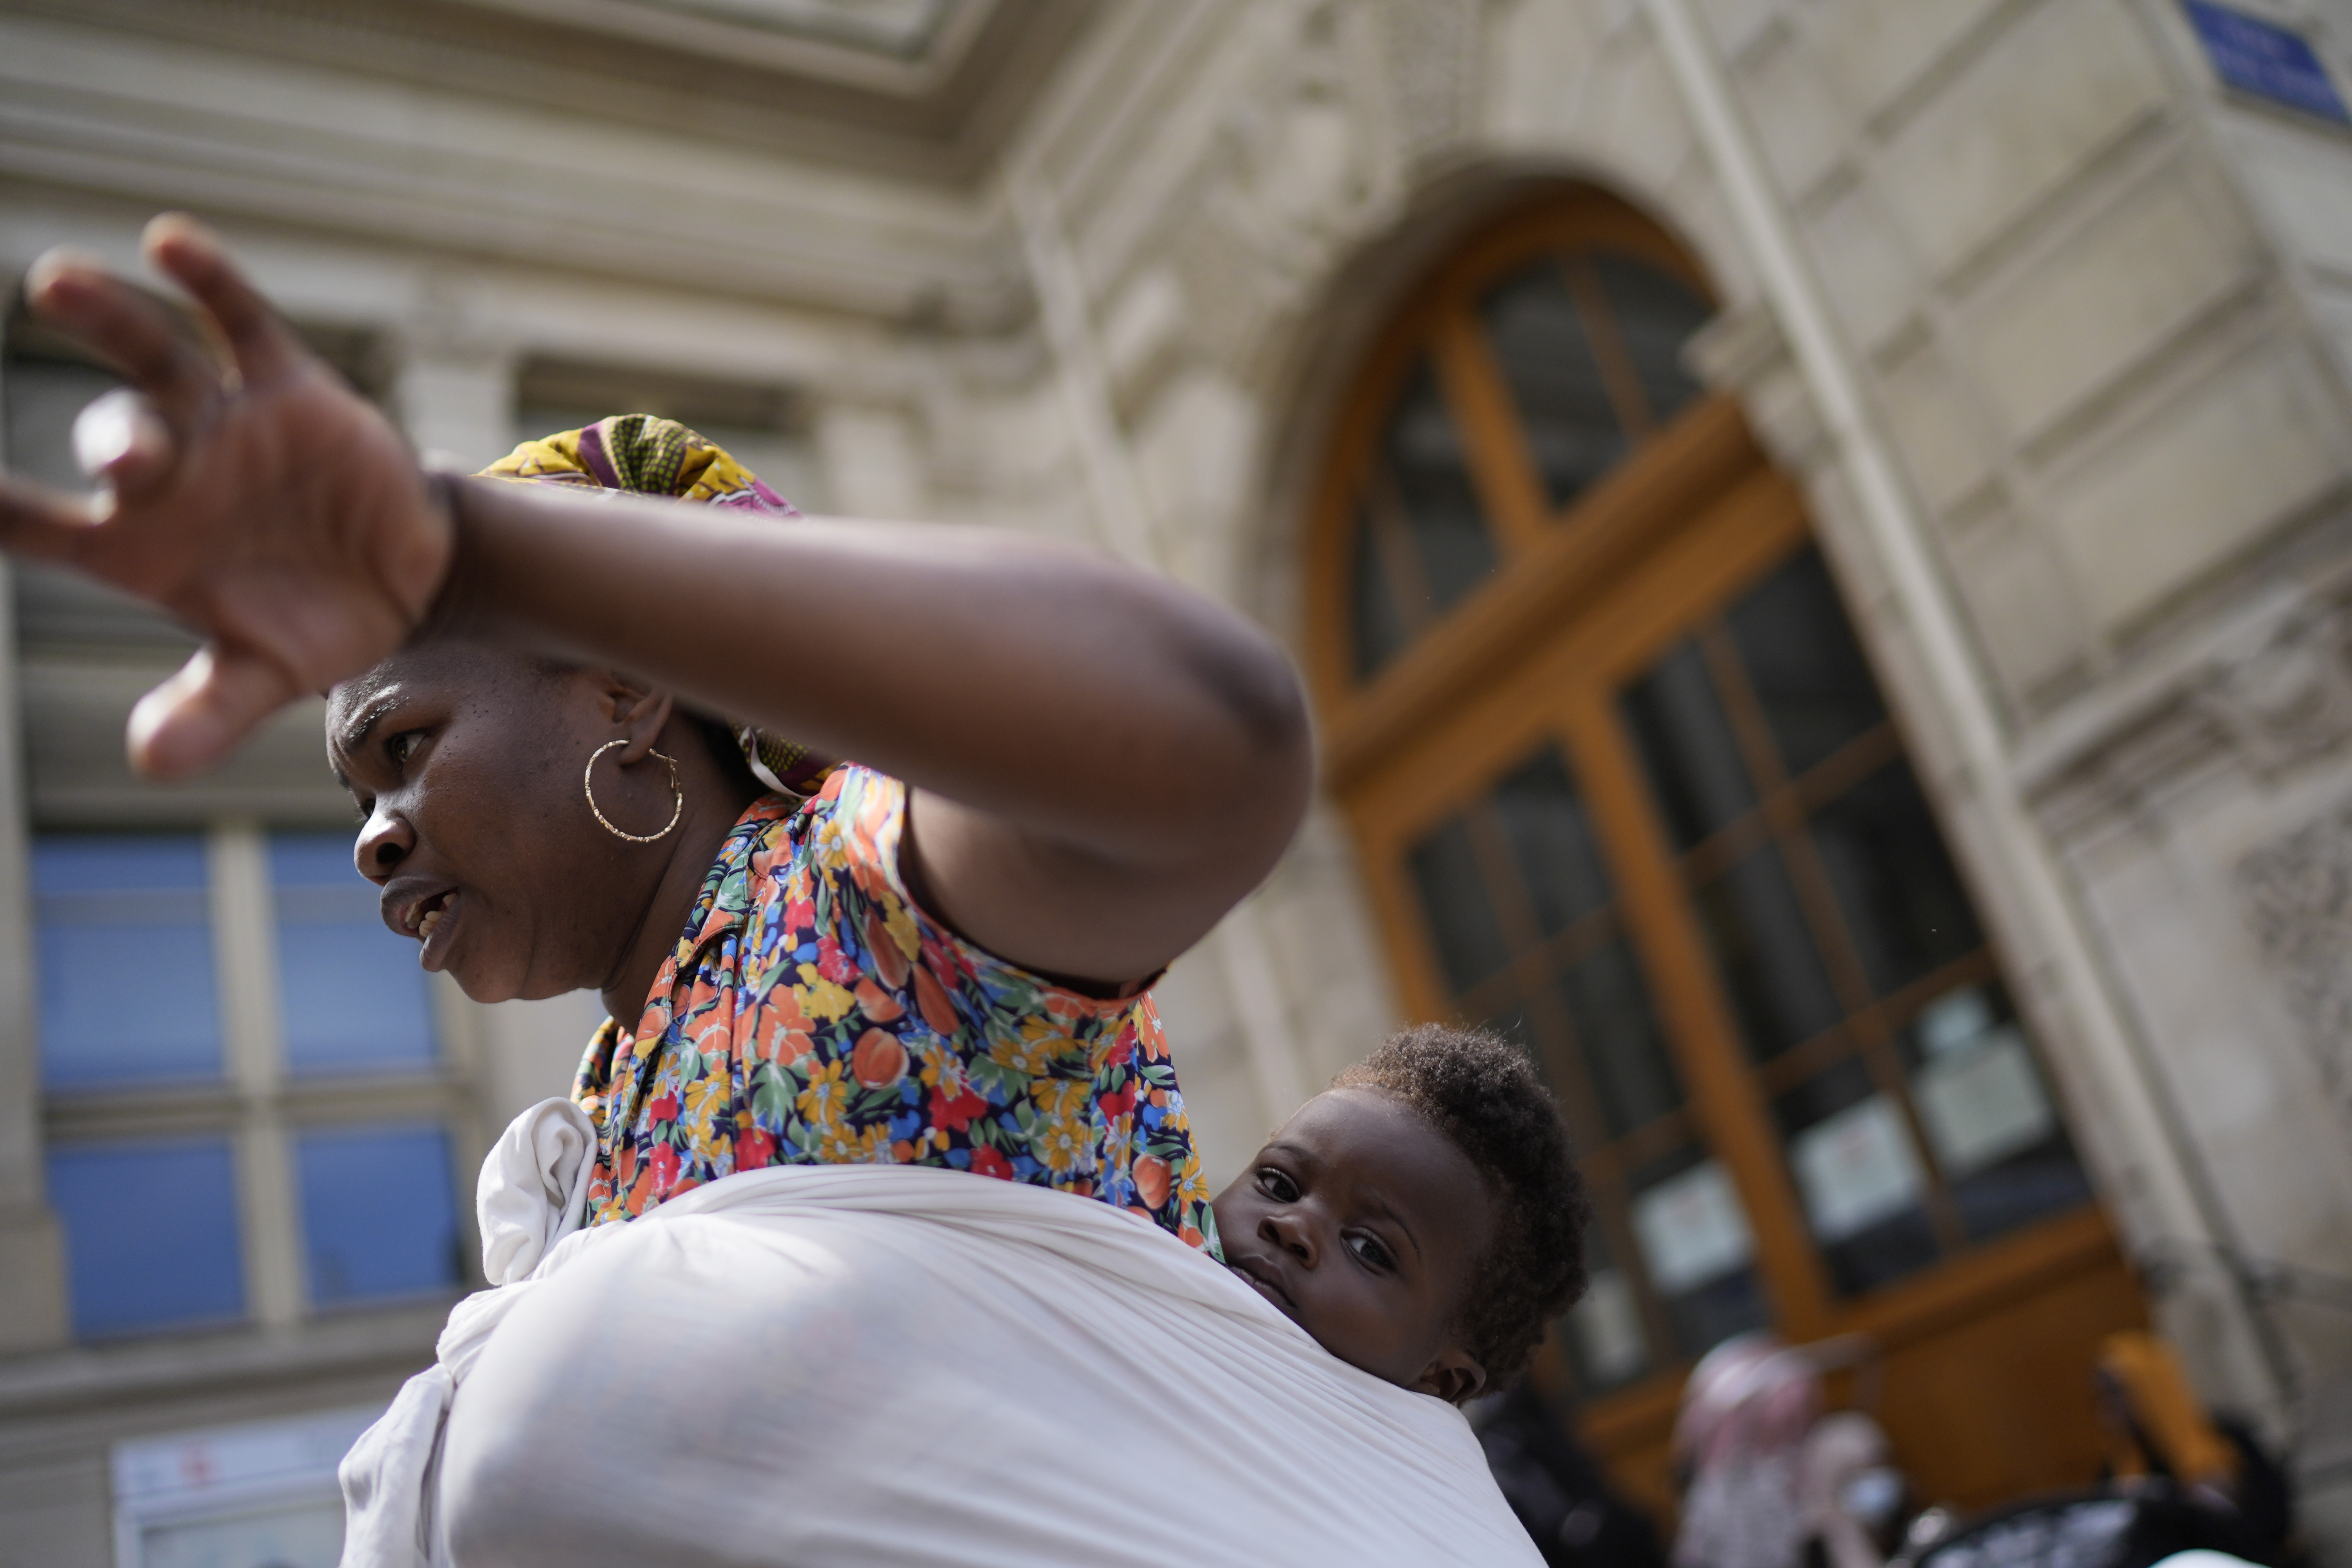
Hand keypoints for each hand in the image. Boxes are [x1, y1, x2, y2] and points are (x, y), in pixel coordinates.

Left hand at [0, 214, 452, 777]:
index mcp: (134, 544)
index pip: (29, 522)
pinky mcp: (286, 385)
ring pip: (154, 363)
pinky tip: (167, 240)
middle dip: (115, 440)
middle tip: (128, 464)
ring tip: (56, 284)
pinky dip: (207, 279)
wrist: (404, 577)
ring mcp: (222, 421)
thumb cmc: (308, 622)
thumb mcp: (263, 674)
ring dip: (110, 321)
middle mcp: (166, 472)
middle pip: (115, 436)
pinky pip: (237, 323)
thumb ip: (208, 710)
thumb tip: (153, 763)